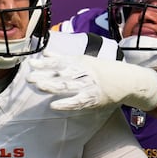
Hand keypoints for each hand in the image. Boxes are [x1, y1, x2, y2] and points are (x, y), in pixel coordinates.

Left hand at [27, 50, 156, 110]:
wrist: (126, 81)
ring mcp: (88, 86)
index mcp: (80, 62)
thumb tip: (45, 52)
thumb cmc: (102, 70)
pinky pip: (77, 102)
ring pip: (68, 86)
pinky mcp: (93, 99)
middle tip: (30, 78)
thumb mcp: (83, 60)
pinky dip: (65, 104)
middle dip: (46, 75)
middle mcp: (83, 72)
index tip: (31, 64)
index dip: (46, 63)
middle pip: (62, 73)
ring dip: (53, 86)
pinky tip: (53, 105)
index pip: (60, 61)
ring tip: (39, 87)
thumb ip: (62, 58)